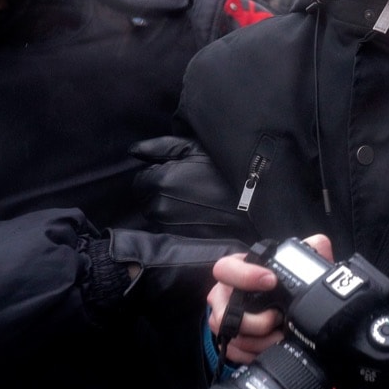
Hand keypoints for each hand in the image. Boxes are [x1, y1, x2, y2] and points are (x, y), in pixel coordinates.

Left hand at [129, 136, 251, 237]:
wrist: (255, 206)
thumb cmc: (226, 174)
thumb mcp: (195, 149)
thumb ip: (160, 147)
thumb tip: (133, 150)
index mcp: (160, 181)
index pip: (141, 181)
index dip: (158, 175)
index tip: (178, 175)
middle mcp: (159, 206)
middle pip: (148, 199)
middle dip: (161, 193)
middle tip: (189, 189)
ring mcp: (170, 227)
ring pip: (158, 216)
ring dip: (169, 209)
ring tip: (196, 203)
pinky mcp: (181, 242)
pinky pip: (171, 231)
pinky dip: (180, 224)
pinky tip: (199, 217)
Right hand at [207, 233, 333, 364]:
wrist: (279, 311)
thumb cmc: (280, 284)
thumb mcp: (296, 265)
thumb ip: (309, 250)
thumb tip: (319, 244)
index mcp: (237, 272)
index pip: (226, 268)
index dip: (245, 275)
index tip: (270, 281)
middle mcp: (224, 296)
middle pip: (223, 311)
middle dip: (254, 321)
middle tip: (277, 319)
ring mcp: (223, 320)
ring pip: (231, 336)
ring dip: (259, 341)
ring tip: (281, 337)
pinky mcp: (228, 341)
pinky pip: (234, 352)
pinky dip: (253, 354)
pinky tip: (271, 348)